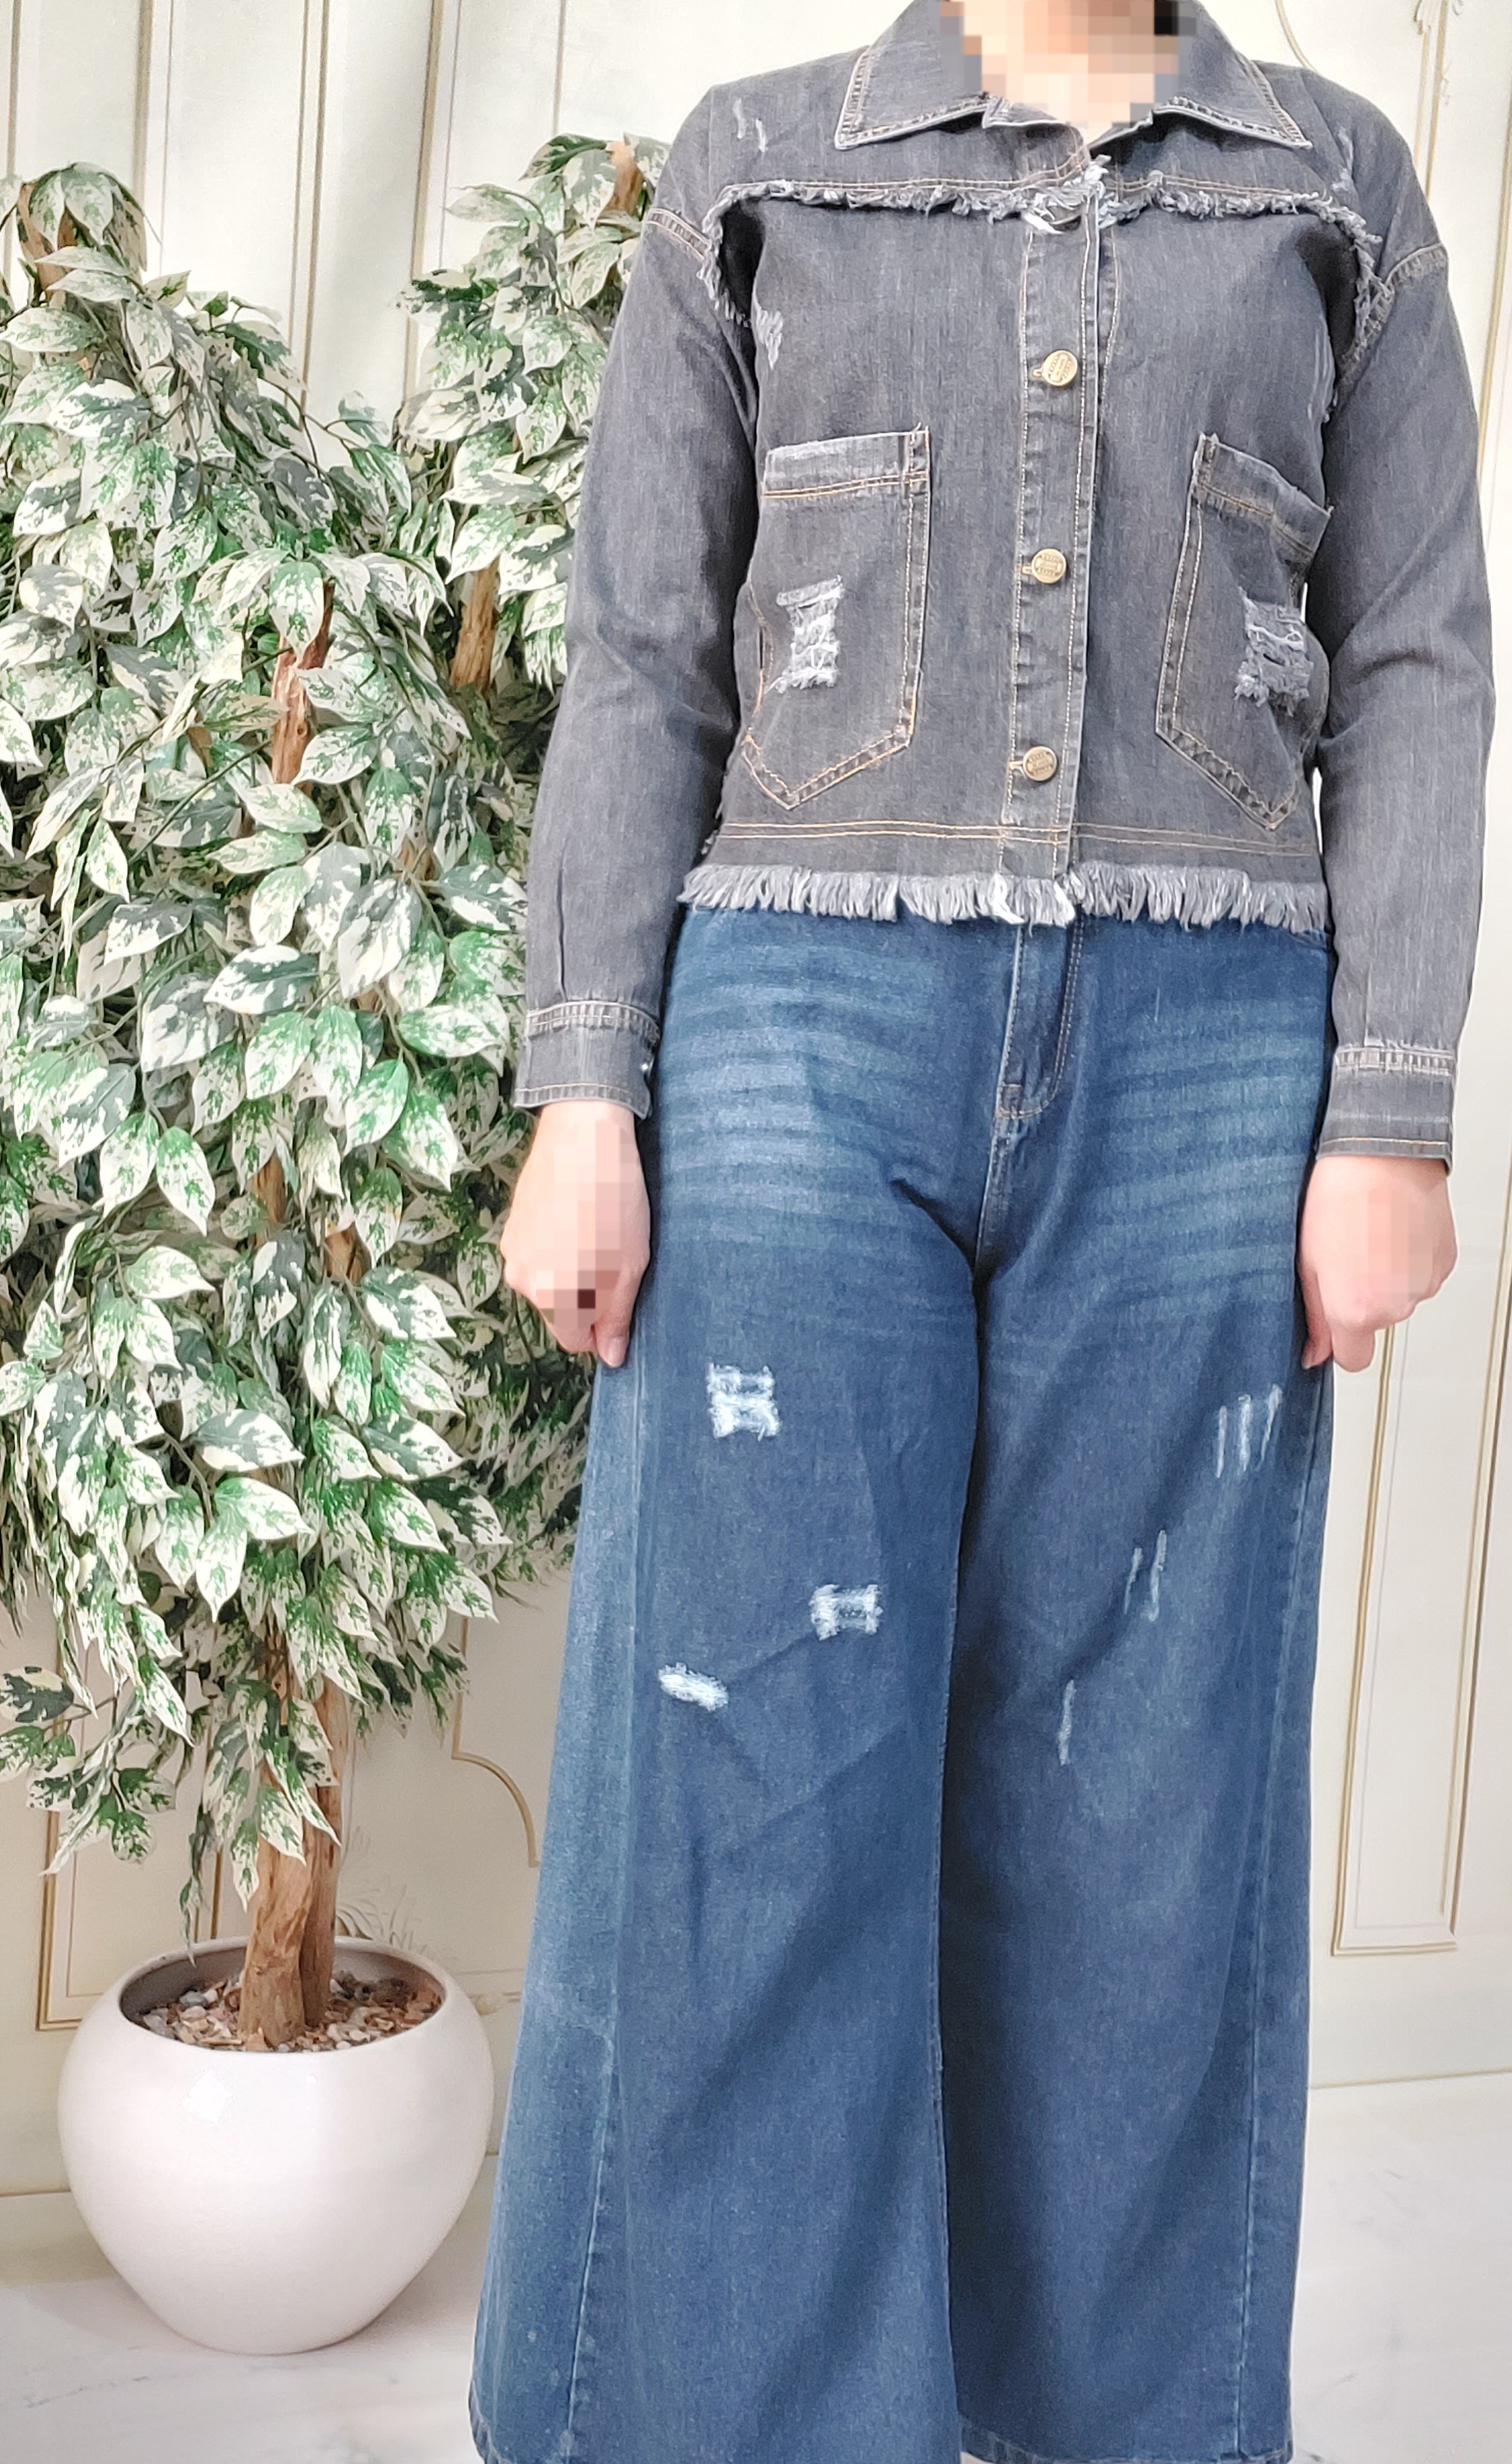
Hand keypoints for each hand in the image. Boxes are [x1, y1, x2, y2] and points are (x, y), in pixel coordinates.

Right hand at [499, 1100, 649, 1367]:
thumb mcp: (629, 1266)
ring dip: (570, 1267)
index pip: (575, 1340)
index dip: (601, 1325)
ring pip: (547, 1280)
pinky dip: (556, 1244)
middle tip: (612, 1254)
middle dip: (585, 1293)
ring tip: (594, 1229)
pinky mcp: (511, 1224)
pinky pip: (537, 1252)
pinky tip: (577, 1213)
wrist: (582, 1134)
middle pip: (559, 1309)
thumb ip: (616, 1316)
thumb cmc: (614, 1201)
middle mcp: (522, 1280)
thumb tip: (612, 1358)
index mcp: (553, 1297)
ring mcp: (511, 1250)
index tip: (619, 1295)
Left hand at [1297, 1154, 1456, 1372]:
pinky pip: (1420, 1277)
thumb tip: (1315, 1353)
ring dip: (1385, 1279)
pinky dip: (1408, 1262)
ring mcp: (1424, 1285)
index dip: (1339, 1341)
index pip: (1352, 1360)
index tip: (1332, 1321)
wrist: (1382, 1154)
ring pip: (1399, 1299)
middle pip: (1376, 1324)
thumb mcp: (1307, 1262)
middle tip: (1346, 1258)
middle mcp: (1396, 1306)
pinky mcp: (1443, 1263)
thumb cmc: (1340, 1198)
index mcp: (1357, 1311)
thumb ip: (1314, 1317)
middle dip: (1360, 1301)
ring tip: (1369, 1237)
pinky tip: (1392, 1232)